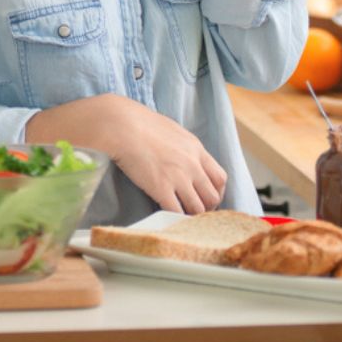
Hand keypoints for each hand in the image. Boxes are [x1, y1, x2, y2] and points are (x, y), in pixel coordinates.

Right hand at [26, 94, 225, 213]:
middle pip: (213, 197)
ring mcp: (178, 178)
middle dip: (206, 208)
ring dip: (190, 216)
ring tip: (180, 216)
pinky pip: (176, 212)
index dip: (215, 192)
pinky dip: (175, 219)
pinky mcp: (161, 188)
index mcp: (196, 149)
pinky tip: (167, 217)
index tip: (205, 197)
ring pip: (198, 209)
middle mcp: (192, 165)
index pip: (220, 178)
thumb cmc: (139, 123)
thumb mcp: (171, 130)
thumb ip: (182, 147)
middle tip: (193, 211)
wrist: (121, 125)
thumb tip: (181, 157)